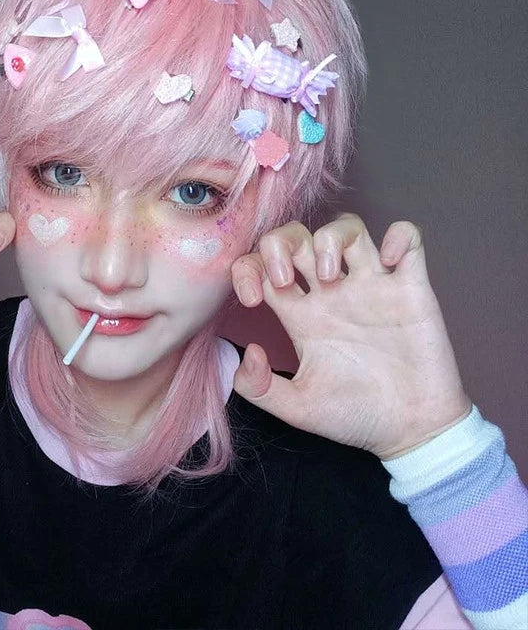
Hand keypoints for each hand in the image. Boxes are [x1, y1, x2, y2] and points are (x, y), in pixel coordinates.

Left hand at [230, 213, 471, 459]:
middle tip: (288, 280)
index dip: (247, 270)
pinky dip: (399, 236)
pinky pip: (408, 239)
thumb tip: (249, 352)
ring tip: (331, 275)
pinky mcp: (411, 288)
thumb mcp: (297, 408)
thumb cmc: (355, 417)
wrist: (411, 432)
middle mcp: (332, 292)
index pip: (262, 266)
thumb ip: (259, 389)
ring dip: (331, 238)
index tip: (252, 300)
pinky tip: (388, 263)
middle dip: (281, 245)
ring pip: (347, 227)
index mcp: (302, 314)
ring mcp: (372, 286)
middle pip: (297, 235)